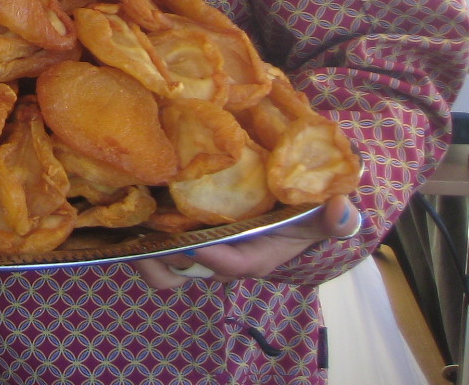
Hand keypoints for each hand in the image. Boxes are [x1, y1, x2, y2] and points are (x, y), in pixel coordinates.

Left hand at [134, 195, 361, 290]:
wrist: (284, 211)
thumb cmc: (300, 215)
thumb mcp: (320, 217)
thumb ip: (334, 218)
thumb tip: (343, 209)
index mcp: (252, 256)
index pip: (234, 265)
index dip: (216, 259)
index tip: (199, 245)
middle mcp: (220, 256)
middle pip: (184, 271)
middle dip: (162, 263)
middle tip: (143, 243)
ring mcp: (196, 244)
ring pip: (163, 259)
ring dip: (144, 245)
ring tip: (125, 224)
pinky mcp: (180, 229)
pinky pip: (155, 236)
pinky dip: (140, 224)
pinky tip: (125, 198)